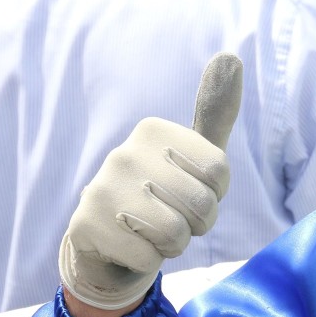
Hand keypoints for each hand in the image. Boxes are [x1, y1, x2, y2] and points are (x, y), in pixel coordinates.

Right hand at [60, 54, 241, 316]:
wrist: (109, 241)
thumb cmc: (165, 193)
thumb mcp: (196, 155)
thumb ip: (216, 112)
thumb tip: (230, 55)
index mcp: (153, 130)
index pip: (219, 171)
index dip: (216, 193)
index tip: (193, 188)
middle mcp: (123, 153)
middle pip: (202, 205)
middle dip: (198, 224)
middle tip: (175, 217)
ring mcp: (100, 188)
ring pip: (176, 233)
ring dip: (175, 244)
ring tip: (156, 233)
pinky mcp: (85, 226)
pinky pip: (148, 258)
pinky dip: (149, 261)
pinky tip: (132, 246)